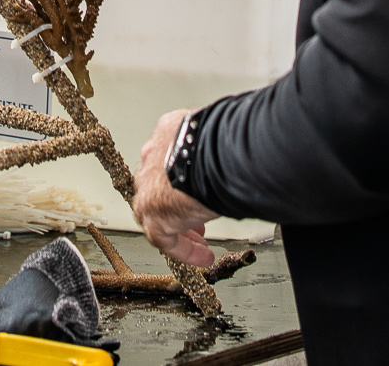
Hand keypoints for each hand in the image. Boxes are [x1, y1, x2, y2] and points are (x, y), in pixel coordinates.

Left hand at [134, 108, 217, 269]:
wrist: (218, 153)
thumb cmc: (229, 143)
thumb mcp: (222, 142)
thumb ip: (220, 155)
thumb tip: (239, 164)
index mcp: (170, 132)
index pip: (171, 160)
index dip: (185, 182)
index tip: (198, 194)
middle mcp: (154, 156)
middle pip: (160, 187)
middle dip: (179, 207)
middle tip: (198, 223)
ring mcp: (148, 184)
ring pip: (159, 213)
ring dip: (181, 230)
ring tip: (202, 245)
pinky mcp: (152, 211)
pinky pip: (165, 238)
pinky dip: (185, 250)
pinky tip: (203, 257)